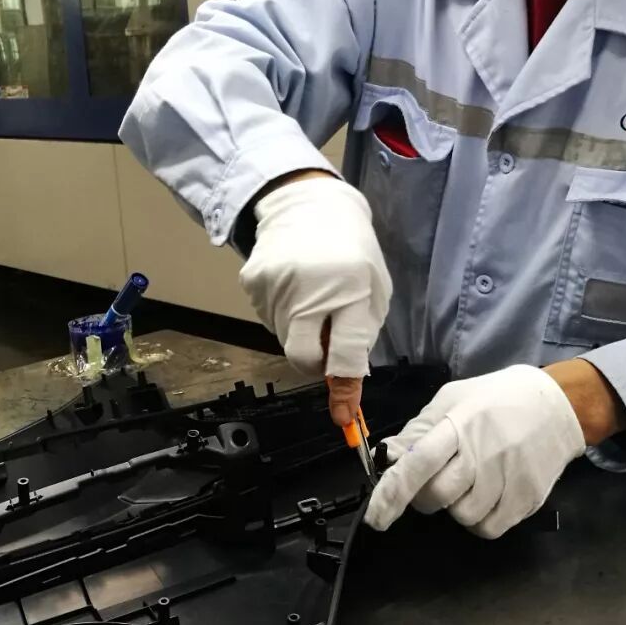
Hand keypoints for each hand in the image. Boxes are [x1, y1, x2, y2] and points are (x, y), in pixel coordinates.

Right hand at [241, 177, 391, 418]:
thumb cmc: (351, 251)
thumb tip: (344, 383)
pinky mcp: (253, 282)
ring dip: (301, 331)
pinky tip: (294, 287)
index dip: (345, 391)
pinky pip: (268, 320)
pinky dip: (283, 315)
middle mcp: (311, 289)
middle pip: (303, 357)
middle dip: (314, 363)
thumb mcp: (373, 288)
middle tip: (324, 342)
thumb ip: (360, 334)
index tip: (344, 419)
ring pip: (285, 339)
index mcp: (352, 289)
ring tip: (312, 297)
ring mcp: (276, 285)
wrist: (307, 205)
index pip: (346, 353)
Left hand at [364, 365, 588, 540]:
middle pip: (437, 496)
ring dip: (456, 506)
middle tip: (438, 479)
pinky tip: (487, 496)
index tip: (376, 516)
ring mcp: (509, 479)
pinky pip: (488, 528)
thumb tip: (389, 456)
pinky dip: (479, 520)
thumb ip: (420, 429)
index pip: (420, 463)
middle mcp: (484, 453)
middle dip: (425, 496)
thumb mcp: (454, 398)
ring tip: (471, 481)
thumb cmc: (498, 399)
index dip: (393, 492)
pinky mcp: (527, 499)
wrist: (558, 405)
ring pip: (462, 516)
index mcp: (461, 424)